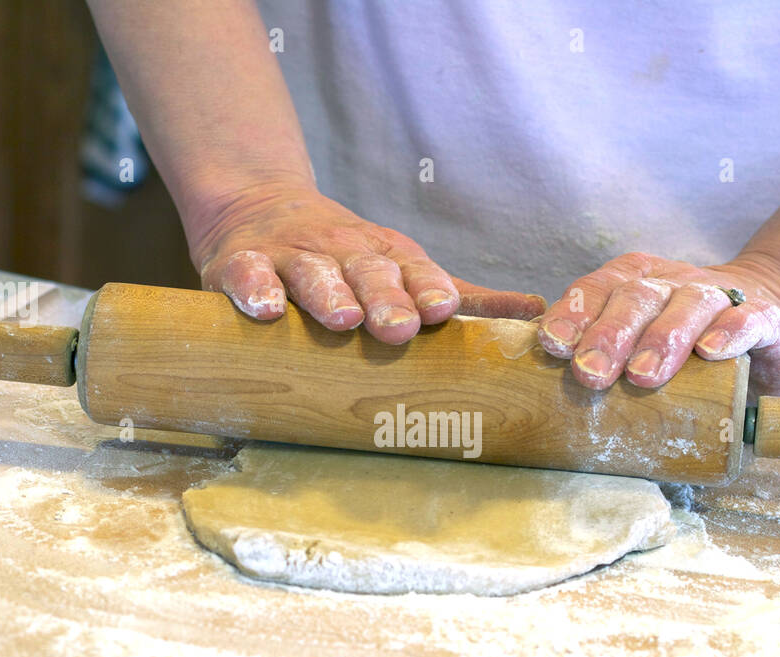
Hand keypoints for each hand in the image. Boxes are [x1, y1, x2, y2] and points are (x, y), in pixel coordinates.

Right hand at [193, 184, 544, 342]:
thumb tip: (537, 312)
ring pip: (311, 274)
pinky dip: (256, 291)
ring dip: (327, 295)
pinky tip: (267, 311)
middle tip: (397, 327)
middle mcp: (344, 252)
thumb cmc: (345, 257)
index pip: (414, 272)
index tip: (443, 309)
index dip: (429, 289)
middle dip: (385, 298)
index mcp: (388, 257)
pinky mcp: (241, 264)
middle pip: (368, 273)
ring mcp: (293, 256)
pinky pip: (247, 276)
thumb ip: (464, 295)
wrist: (258, 206)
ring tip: (340, 319)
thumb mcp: (403, 267)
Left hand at [535, 252, 779, 396]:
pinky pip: (747, 317)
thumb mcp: (642, 349)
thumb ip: (605, 364)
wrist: (775, 320)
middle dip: (608, 335)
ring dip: (662, 338)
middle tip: (590, 374)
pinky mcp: (764, 317)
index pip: (595, 290)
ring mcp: (718, 296)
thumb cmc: (688, 345)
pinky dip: (729, 332)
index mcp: (633, 286)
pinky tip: (712, 351)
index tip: (552, 346)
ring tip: (643, 375)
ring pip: (687, 305)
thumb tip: (541, 405)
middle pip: (635, 298)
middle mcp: (671, 284)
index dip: (572, 315)